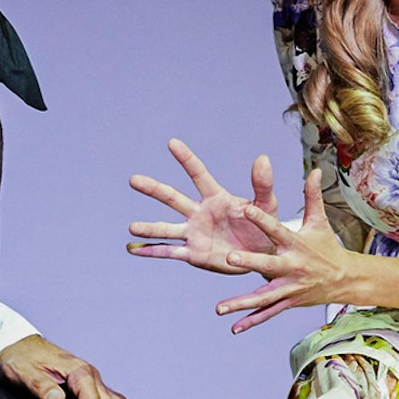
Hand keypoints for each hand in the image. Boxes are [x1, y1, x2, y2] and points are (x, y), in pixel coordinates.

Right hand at [127, 139, 280, 273]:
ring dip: (149, 228)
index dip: (187, 159)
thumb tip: (263, 158)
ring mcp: (194, 233)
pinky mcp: (194, 254)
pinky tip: (133, 249)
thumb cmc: (263, 225)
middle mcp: (199, 213)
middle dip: (154, 189)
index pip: (199, 175)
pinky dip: (151, 251)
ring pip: (167, 228)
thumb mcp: (267, 205)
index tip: (172, 143)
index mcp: (216, 197)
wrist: (262, 255)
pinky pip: (170, 252)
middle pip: (173, 198)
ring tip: (132, 227)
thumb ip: (262, 184)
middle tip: (134, 179)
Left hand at [213, 170, 357, 333]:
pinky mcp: (288, 302)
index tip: (246, 208)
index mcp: (296, 244)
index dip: (262, 219)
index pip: (277, 230)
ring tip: (220, 308)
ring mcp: (289, 288)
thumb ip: (312, 196)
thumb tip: (315, 169)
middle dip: (249, 262)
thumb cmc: (326, 246)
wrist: (345, 279)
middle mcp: (291, 267)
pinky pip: (268, 313)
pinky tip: (234, 327)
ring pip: (263, 297)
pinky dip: (252, 320)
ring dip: (241, 303)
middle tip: (229, 257)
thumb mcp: (319, 221)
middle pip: (267, 265)